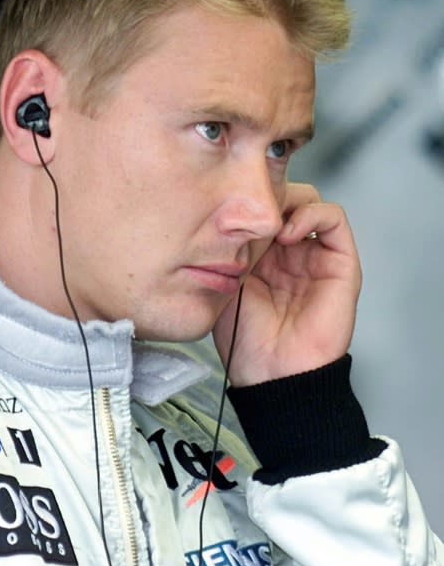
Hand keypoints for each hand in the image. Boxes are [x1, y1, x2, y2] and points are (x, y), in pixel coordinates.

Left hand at [212, 183, 361, 385]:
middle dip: (265, 194)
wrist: (271, 371)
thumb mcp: (225, 280)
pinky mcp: (340, 262)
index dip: (247, 197)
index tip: (228, 200)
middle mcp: (289, 251)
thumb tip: (236, 206)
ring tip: (267, 222)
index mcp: (261, 255)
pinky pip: (333, 218)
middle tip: (247, 204)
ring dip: (287, 201)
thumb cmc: (245, 338)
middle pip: (284, 198)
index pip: (260, 207)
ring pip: (309, 201)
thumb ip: (233, 243)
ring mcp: (315, 255)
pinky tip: (288, 232)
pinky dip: (312, 213)